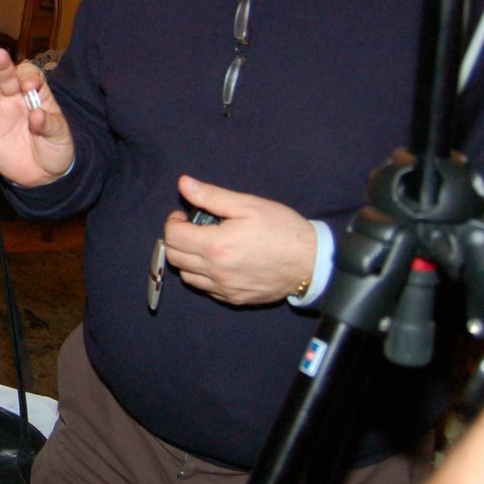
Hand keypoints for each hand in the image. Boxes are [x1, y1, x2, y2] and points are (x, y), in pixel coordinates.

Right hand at [0, 49, 74, 186]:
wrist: (41, 176)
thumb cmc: (55, 150)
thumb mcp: (60, 136)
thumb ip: (49, 124)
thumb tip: (36, 115)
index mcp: (37, 95)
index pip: (31, 76)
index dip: (28, 77)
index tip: (29, 86)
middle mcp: (15, 98)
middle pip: (7, 78)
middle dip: (4, 68)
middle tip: (0, 55)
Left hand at [161, 175, 316, 305]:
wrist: (311, 263)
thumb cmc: (282, 229)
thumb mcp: (247, 205)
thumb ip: (211, 196)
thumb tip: (184, 184)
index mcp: (215, 246)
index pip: (172, 236)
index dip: (174, 222)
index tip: (185, 215)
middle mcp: (215, 272)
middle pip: (174, 257)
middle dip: (177, 239)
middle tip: (193, 227)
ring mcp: (224, 289)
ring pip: (186, 275)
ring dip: (187, 258)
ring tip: (204, 244)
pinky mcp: (234, 299)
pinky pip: (205, 289)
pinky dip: (202, 275)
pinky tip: (218, 262)